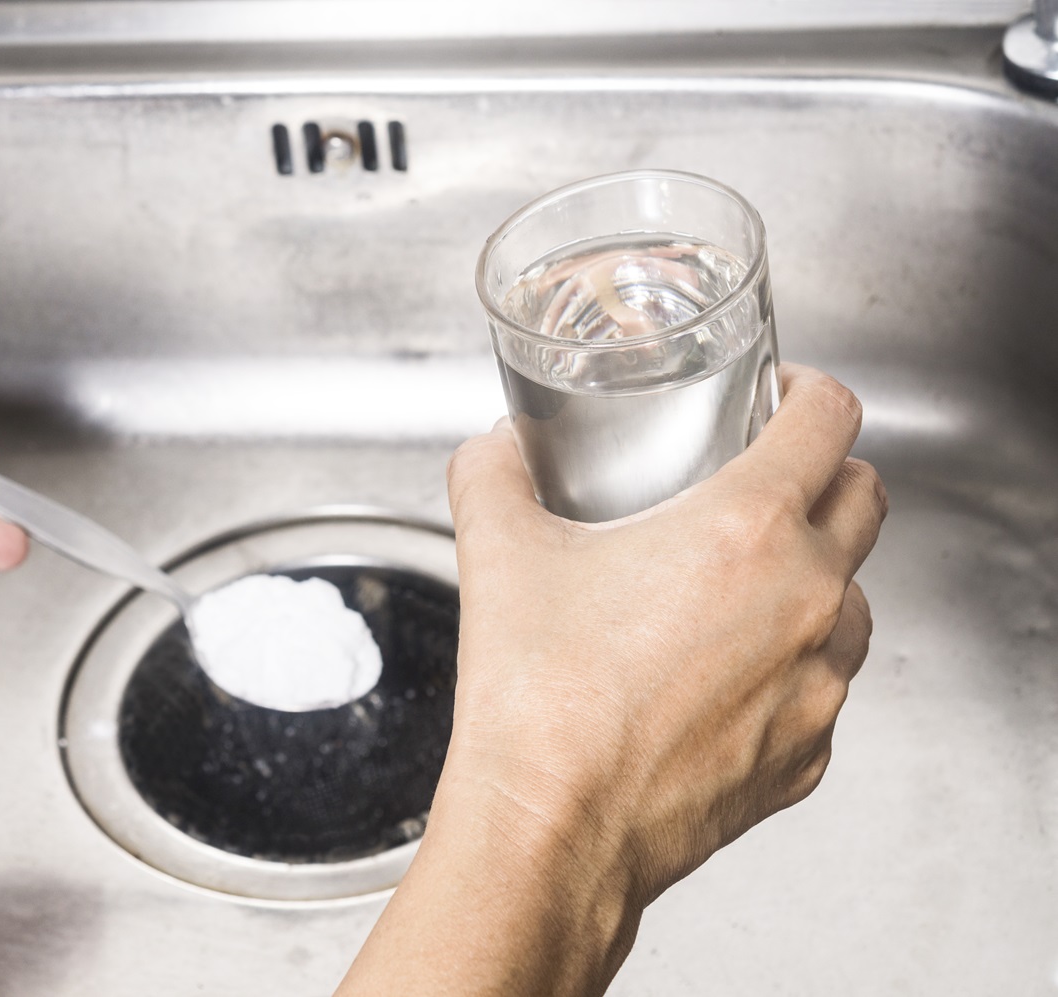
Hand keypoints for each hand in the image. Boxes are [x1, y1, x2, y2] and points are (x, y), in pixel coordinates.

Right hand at [338, 363, 886, 995]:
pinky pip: (822, 686)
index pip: (829, 419)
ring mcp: (817, 683)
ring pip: (854, 599)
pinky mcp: (808, 751)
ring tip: (736, 590)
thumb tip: (495, 452)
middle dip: (823, 476)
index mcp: (747, 530)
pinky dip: (787, 667)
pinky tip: (717, 678)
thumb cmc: (538, 702)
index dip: (808, 392)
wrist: (550, 829)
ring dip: (813, 577)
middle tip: (761, 482)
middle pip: (864, 499)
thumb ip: (494, 477)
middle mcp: (806, 599)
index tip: (781, 399)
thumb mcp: (497, 554)